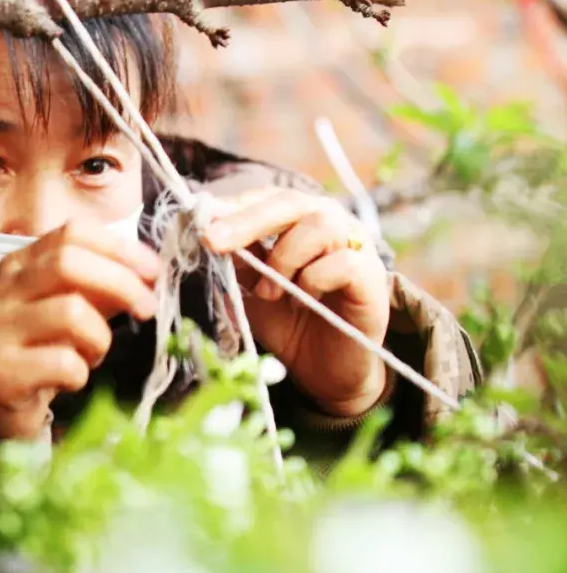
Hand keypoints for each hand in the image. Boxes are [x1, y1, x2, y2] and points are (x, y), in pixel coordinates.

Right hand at [0, 221, 160, 443]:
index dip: (121, 248)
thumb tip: (152, 274)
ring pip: (71, 313)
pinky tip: (72, 380)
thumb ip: (107, 286)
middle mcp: (4, 288)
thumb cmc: (43, 349)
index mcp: (23, 263)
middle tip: (149, 309)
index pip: (74, 233)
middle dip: (122, 284)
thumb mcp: (73, 307)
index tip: (154, 271)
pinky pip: (64, 362)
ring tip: (94, 355)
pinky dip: (82, 373)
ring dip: (100, 338)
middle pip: (69, 263)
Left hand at [200, 187, 390, 417]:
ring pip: (319, 226)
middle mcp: (331, 225)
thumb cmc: (291, 325)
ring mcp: (356, 248)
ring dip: (284, 258)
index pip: (267, 198)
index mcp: (300, 222)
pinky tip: (304, 300)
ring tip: (270, 293)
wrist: (326, 375)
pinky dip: (314, 280)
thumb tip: (207, 234)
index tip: (199, 220)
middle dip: (246, 221)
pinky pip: (343, 263)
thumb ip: (238, 262)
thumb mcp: (252, 290)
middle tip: (213, 241)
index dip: (234, 206)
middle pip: (291, 202)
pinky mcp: (372, 279)